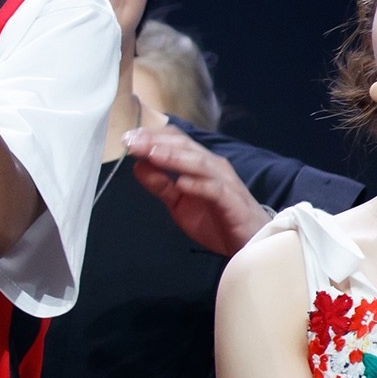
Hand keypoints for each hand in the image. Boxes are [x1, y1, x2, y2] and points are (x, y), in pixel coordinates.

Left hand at [125, 118, 271, 256]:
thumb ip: (160, 184)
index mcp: (199, 164)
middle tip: (131, 141)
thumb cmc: (215, 218)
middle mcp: (213, 167)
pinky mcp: (232, 201)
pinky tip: (181, 183)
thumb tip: (138, 165)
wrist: (249, 241)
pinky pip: (215, 190)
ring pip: (199, 163)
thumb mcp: (178, 202)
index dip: (153, 137)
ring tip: (152, 154)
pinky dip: (198, 185)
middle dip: (157, 143)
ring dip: (174, 157)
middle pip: (185, 147)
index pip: (176, 141)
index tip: (127, 137)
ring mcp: (224, 182)